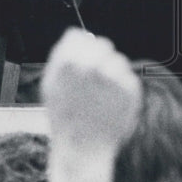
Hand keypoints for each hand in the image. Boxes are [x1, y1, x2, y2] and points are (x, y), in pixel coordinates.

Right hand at [42, 28, 141, 181]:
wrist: (83, 147)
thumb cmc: (63, 117)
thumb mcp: (50, 82)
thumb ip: (62, 55)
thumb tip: (76, 34)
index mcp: (68, 60)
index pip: (80, 36)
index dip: (81, 48)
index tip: (81, 61)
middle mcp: (92, 64)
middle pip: (102, 44)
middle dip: (99, 58)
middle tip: (94, 80)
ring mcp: (113, 76)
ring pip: (118, 60)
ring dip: (112, 71)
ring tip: (102, 94)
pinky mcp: (130, 89)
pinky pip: (128, 77)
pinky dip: (122, 87)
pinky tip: (111, 102)